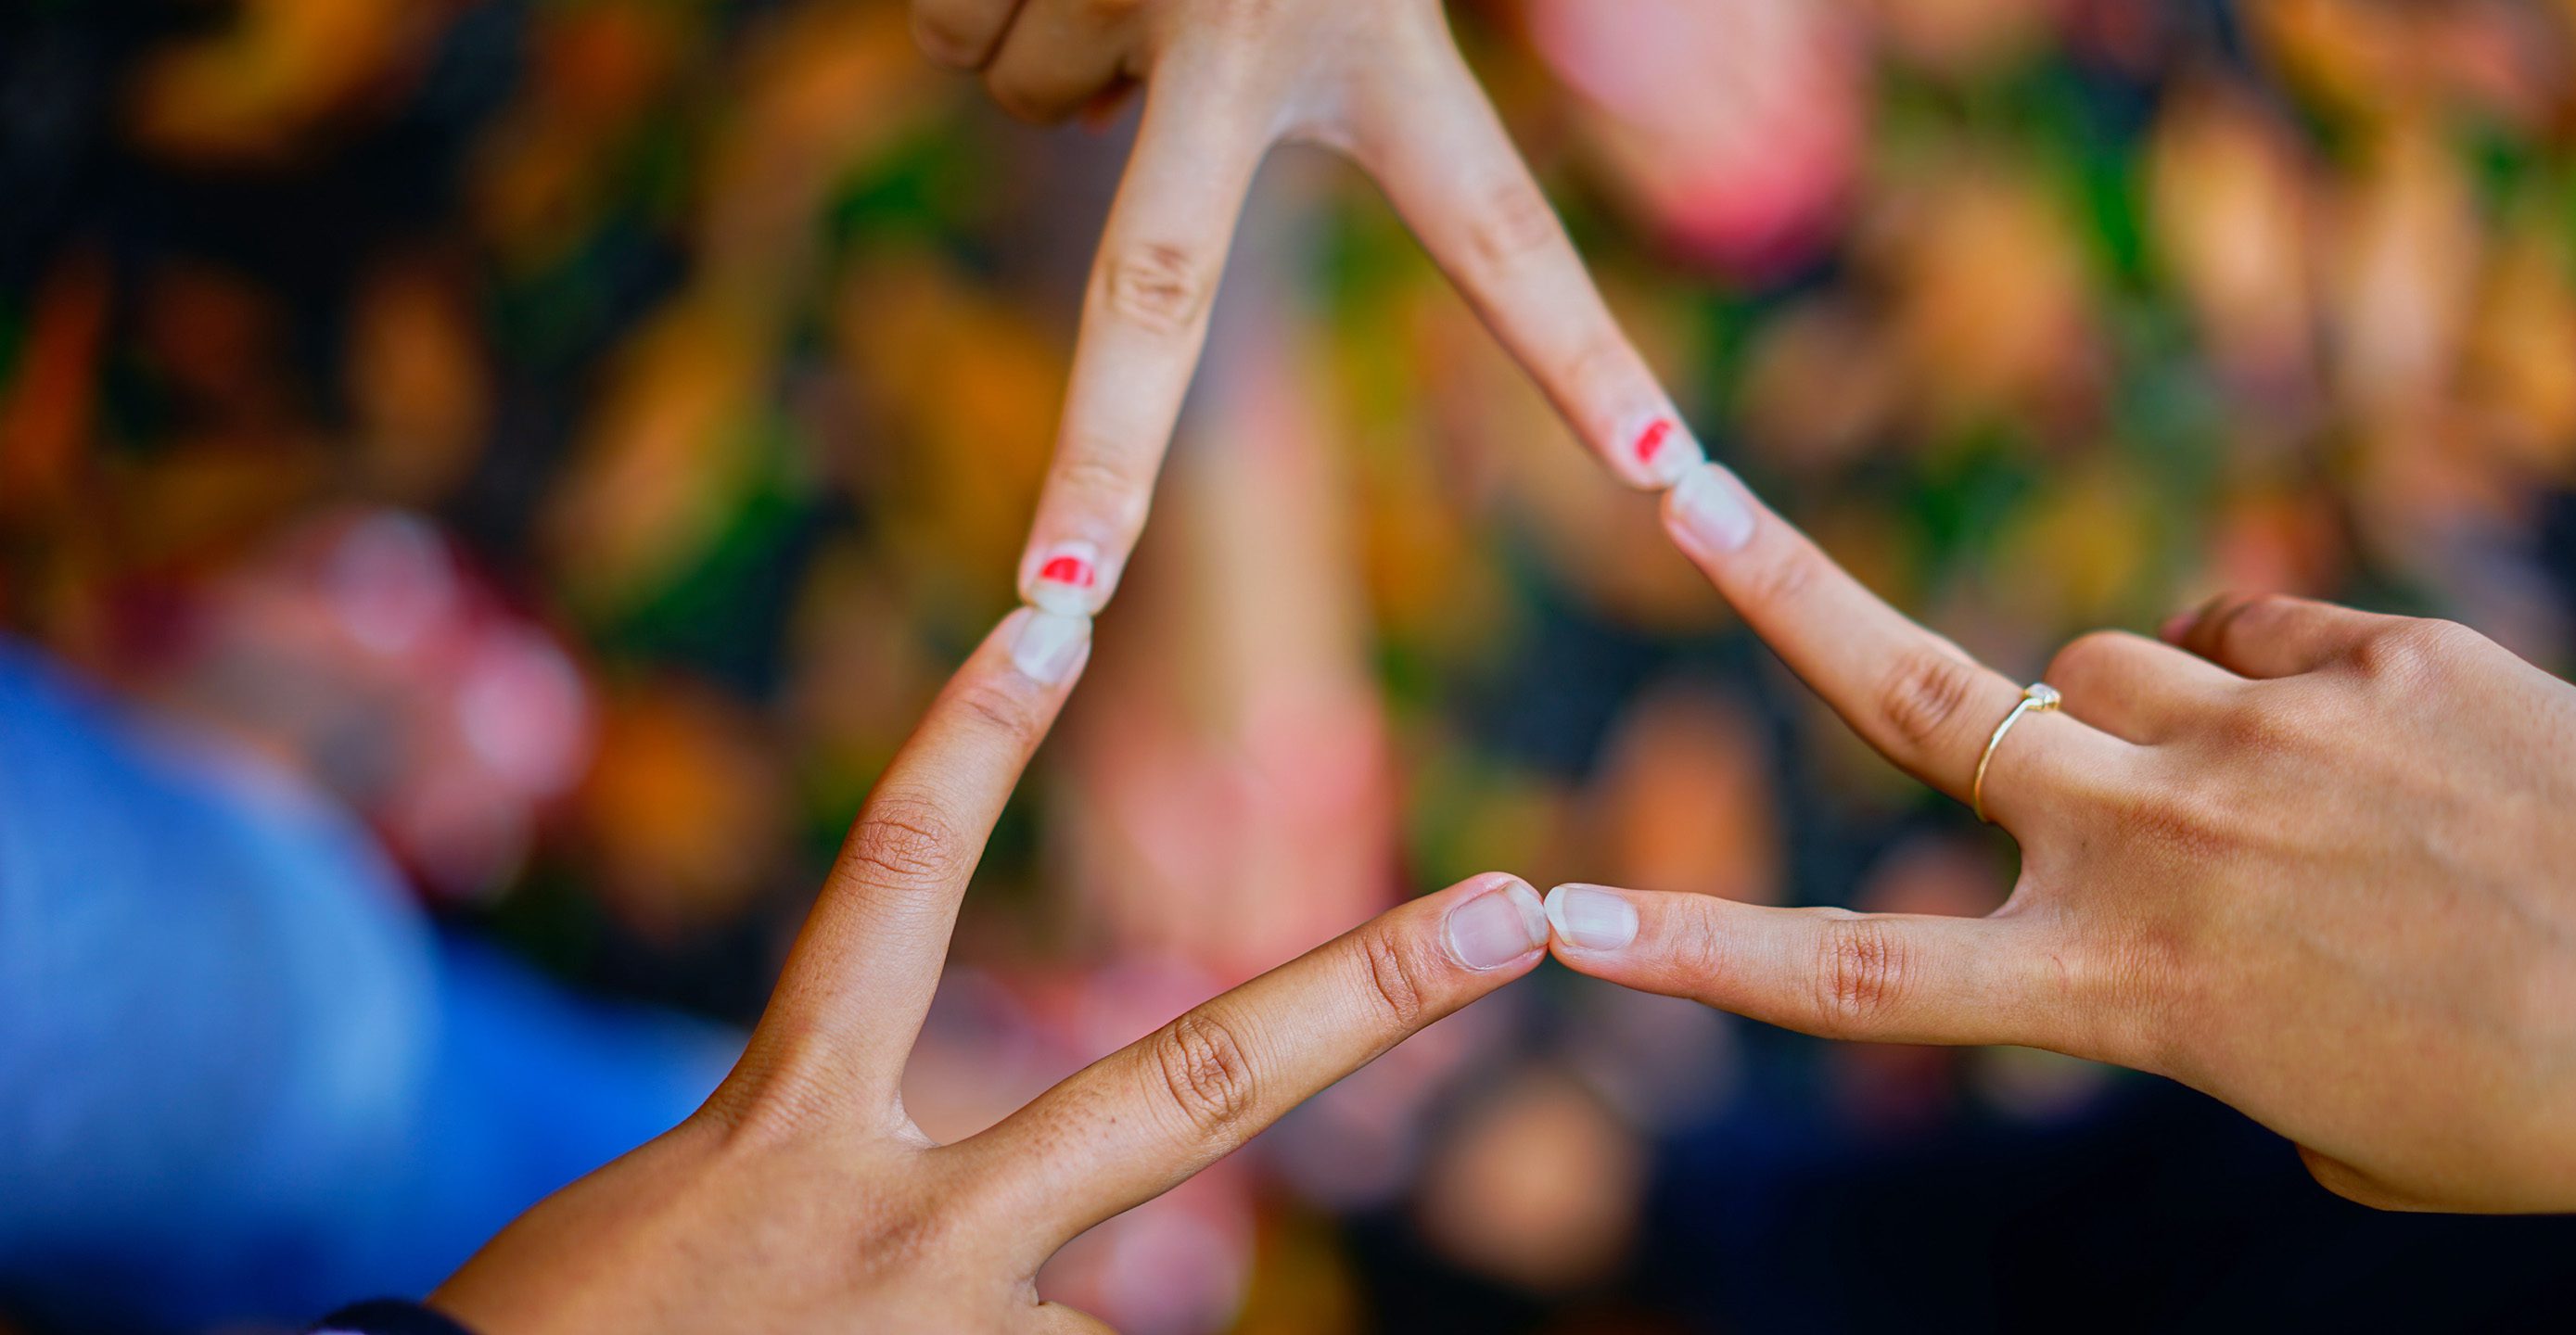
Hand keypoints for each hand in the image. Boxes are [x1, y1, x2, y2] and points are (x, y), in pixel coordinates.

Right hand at [429, 609, 1551, 1332]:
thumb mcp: (707, 1208)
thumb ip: (852, 1166)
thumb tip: (1023, 1238)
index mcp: (785, 1125)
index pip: (890, 883)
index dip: (969, 739)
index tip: (1052, 615)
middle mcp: (896, 1218)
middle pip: (1183, 1086)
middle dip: (1370, 994)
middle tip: (1522, 914)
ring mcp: (952, 1334)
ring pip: (1110, 1313)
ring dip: (1026, 1327)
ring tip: (872, 1318)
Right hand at [907, 0, 1697, 615]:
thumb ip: (1463, 27)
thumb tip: (1259, 115)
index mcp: (1379, 29)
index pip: (1501, 225)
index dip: (1577, 357)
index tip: (1669, 481)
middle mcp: (1243, 30)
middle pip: (1153, 291)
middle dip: (1098, 470)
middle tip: (1056, 609)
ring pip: (1031, 99)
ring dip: (1054, 31)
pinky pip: (959, 39)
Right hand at [1542, 463, 2575, 1212]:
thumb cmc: (2516, 1094)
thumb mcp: (2306, 1103)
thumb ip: (2183, 984)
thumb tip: (2163, 851)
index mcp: (2125, 991)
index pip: (1862, 980)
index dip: (1700, 954)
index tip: (1565, 927)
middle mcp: (2157, 845)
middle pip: (1913, 697)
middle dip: (1769, 586)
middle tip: (1666, 483)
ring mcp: (2258, 734)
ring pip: (2098, 659)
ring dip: (2133, 709)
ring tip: (2261, 787)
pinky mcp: (2368, 655)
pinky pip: (2245, 629)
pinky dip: (2266, 679)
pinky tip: (2366, 744)